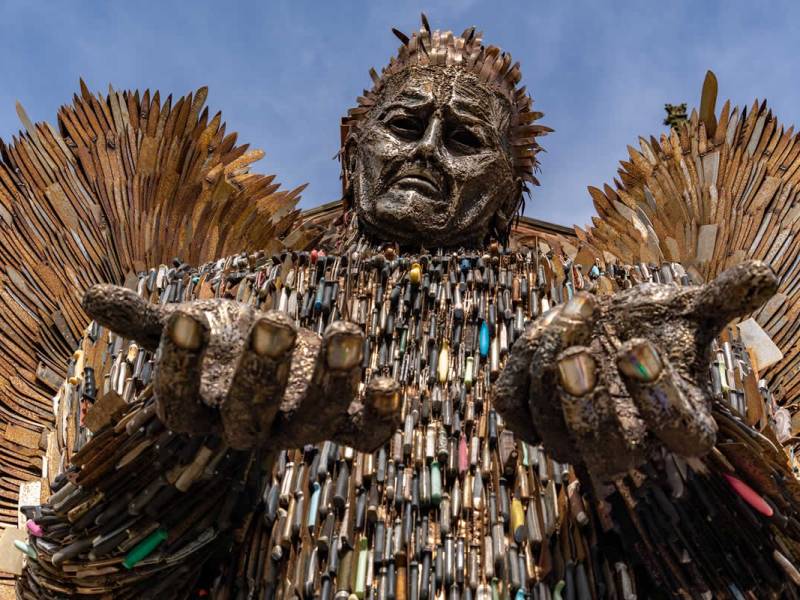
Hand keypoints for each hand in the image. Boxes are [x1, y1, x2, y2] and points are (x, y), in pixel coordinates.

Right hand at [82, 284, 399, 451]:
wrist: (272, 359)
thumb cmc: (223, 344)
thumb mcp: (187, 328)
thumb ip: (146, 319)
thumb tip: (89, 295)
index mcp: (202, 409)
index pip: (178, 406)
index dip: (180, 367)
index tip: (185, 316)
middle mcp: (249, 428)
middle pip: (247, 420)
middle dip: (262, 374)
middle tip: (275, 322)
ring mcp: (298, 426)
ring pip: (312, 423)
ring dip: (333, 382)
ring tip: (346, 331)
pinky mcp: (343, 419)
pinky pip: (366, 435)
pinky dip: (383, 415)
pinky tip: (390, 382)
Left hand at [495, 260, 777, 480]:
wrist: (602, 326)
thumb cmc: (650, 324)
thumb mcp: (688, 309)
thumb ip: (723, 297)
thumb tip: (763, 271)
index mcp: (676, 421)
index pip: (679, 432)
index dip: (658, 395)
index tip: (639, 344)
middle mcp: (625, 442)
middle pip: (610, 454)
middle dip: (589, 407)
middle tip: (578, 356)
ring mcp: (572, 436)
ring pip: (553, 430)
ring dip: (552, 373)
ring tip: (568, 318)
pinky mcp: (529, 417)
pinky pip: (514, 411)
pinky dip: (519, 375)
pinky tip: (537, 337)